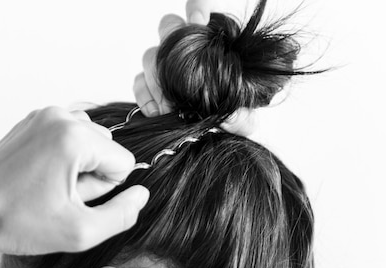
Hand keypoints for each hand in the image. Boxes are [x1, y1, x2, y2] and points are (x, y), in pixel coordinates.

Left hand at [0, 106, 148, 254]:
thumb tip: (142, 194)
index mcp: (74, 138)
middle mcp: (60, 117)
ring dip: (80, 167)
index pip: (124, 162)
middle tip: (60, 197)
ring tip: (51, 188)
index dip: (107, 190)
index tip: (76, 200)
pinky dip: (66, 157)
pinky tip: (44, 177)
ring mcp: (43, 115)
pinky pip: (70, 137)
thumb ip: (123, 215)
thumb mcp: (82, 232)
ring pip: (91, 142)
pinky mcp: (32, 121)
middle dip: (93, 176)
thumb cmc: (19, 223)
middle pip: (108, 149)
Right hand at [133, 0, 257, 136]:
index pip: (200, 7)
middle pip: (168, 27)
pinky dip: (145, 97)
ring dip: (157, 81)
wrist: (221, 136)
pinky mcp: (150, 85)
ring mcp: (166, 65)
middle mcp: (186, 48)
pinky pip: (139, 82)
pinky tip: (157, 113)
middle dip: (170, 50)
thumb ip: (242, 117)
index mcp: (212, 43)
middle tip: (179, 79)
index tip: (198, 23)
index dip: (196, 7)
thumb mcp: (246, 119)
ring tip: (170, 107)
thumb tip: (229, 116)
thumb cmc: (236, 118)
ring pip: (150, 55)